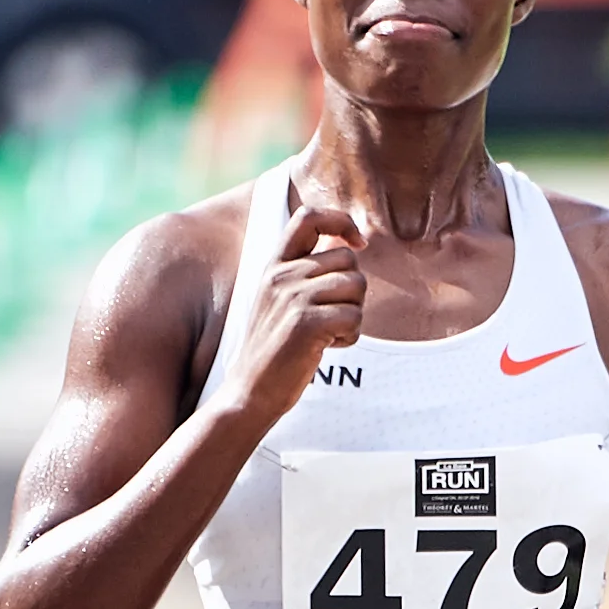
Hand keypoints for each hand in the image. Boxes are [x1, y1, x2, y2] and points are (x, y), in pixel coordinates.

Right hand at [224, 204, 365, 426]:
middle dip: (351, 291)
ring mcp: (293, 297)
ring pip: (356, 286)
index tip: (358, 241)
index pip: (309, 217)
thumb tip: (348, 246)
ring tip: (326, 332)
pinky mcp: (306, 323)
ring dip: (351, 314)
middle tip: (330, 317)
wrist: (250, 391)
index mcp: (274, 265)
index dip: (341, 221)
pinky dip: (349, 336)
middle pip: (347, 260)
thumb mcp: (278, 299)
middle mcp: (282, 275)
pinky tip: (326, 347)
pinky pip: (355, 317)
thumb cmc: (273, 349)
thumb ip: (305, 272)